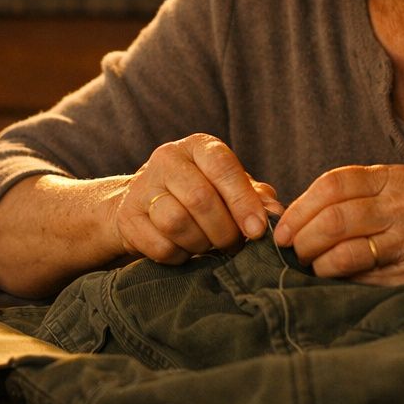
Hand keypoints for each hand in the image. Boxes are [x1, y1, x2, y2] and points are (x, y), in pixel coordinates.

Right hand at [111, 133, 281, 264]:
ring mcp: (142, 187)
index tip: (257, 230)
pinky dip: (179, 256)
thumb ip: (255, 197)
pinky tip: (184, 250)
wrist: (143, 205)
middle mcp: (167, 159)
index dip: (242, 200)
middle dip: (224, 230)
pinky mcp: (127, 218)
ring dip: (200, 244)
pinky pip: (159, 246)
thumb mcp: (229, 188)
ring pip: (176, 222)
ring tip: (208, 246)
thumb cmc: (198, 194)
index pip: (222, 166)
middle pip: (200, 198)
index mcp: (198, 147)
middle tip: (234, 245)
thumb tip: (275, 213)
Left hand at [273, 164, 403, 283]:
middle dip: (301, 236)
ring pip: (345, 251)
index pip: (334, 184)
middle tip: (288, 248)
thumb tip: (300, 213)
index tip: (284, 224)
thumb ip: (361, 193)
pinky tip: (330, 278)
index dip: (301, 206)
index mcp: (396, 178)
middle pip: (335, 218)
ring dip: (316, 261)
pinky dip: (339, 278)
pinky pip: (364, 277)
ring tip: (307, 264)